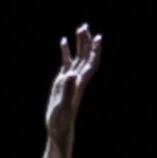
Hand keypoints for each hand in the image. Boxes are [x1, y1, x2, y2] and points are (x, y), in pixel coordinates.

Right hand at [44, 23, 99, 143]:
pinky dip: (66, 51)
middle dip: (87, 42)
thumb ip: (67, 90)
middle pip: (86, 57)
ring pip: (78, 58)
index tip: (98, 37)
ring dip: (80, 44)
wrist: (58, 130)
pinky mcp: (61, 82)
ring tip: (79, 29)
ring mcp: (70, 80)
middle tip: (84, 27)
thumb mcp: (63, 106)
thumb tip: (71, 74)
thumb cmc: (61, 122)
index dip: (95, 51)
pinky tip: (63, 41)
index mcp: (79, 84)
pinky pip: (66, 62)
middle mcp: (77, 80)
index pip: (91, 63)